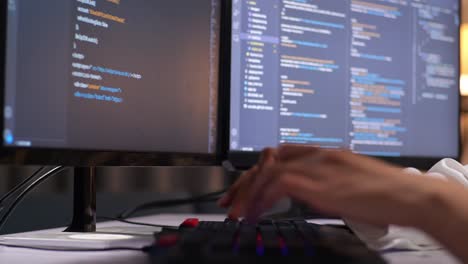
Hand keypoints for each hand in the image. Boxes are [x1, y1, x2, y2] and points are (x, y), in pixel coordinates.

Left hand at [220, 145, 446, 227]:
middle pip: (267, 161)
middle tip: (228, 202)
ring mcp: (316, 165)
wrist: (407, 194)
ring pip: (267, 171)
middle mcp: (315, 154)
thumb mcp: (343, 184)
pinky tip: (255, 214)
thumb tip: (300, 196)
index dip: (255, 172)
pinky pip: (278, 184)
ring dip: (248, 194)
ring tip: (237, 214)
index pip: (277, 156)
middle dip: (243, 182)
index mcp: (321, 153)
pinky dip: (261, 199)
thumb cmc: (382, 193)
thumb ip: (319, 184)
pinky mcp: (319, 181)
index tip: (241, 190)